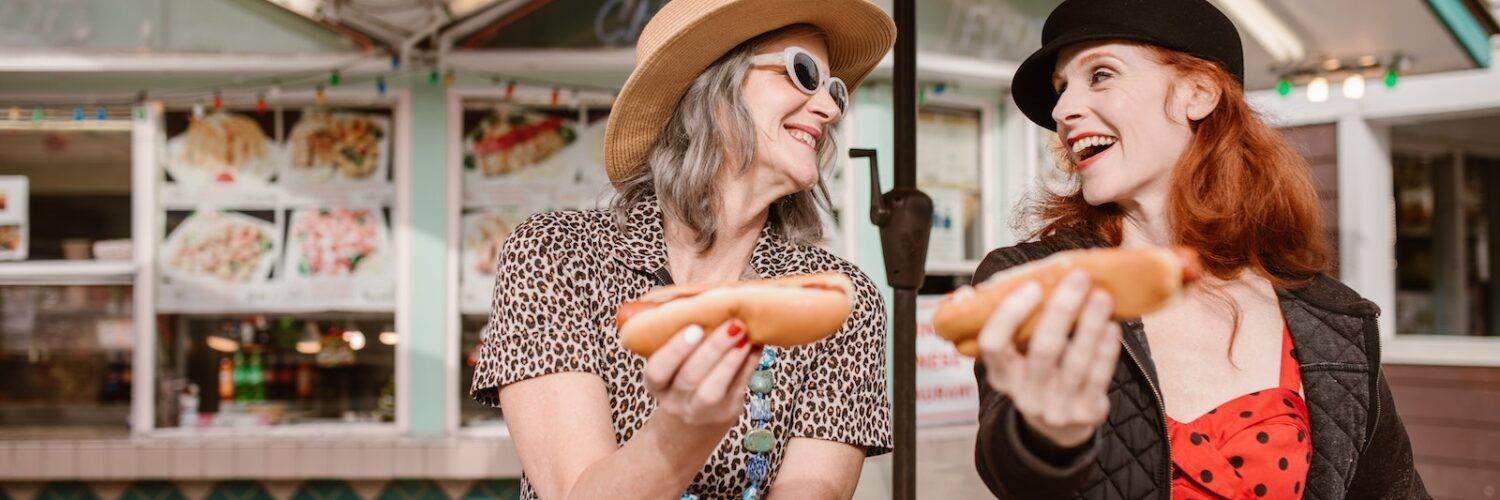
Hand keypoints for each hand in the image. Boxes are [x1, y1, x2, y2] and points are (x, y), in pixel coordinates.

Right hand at [643, 320, 760, 429]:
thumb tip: (702, 300)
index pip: (657, 370)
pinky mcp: (727, 413)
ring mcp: (702, 412)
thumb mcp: (668, 371)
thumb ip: (678, 343)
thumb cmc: (679, 387)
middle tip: (732, 324)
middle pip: (689, 378)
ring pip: (713, 389)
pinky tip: (755, 346)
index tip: (694, 328)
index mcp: (657, 385)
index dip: (675, 350)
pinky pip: (738, 388)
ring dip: (732, 359)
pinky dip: (748, 365)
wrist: (685, 435)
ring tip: (746, 335)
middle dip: (713, 349)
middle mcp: (676, 401)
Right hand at [976, 270, 1121, 447]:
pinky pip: (1099, 376)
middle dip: (1061, 310)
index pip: (994, 344)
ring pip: (1076, 361)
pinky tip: (1112, 326)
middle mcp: (1025, 394)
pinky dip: (1106, 348)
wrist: (1057, 427)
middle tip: (1078, 277)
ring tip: (1101, 296)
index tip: (1032, 286)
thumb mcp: (1008, 359)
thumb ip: (996, 324)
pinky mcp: (1086, 412)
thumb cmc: (1031, 374)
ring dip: (1090, 324)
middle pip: (1043, 349)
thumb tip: (967, 294)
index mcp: (1000, 375)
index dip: (1011, 314)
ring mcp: (1056, 407)